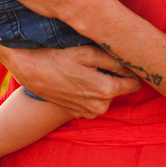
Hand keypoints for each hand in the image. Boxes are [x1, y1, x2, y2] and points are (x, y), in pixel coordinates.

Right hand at [0, 41, 141, 116]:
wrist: (30, 70)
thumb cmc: (59, 57)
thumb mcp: (89, 52)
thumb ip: (116, 61)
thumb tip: (134, 66)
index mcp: (105, 91)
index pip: (135, 84)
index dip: (131, 71)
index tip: (124, 60)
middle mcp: (100, 106)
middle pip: (121, 88)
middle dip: (114, 76)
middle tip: (97, 62)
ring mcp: (89, 112)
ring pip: (108, 94)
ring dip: (102, 82)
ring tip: (85, 70)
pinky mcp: (80, 114)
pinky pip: (95, 100)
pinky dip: (91, 91)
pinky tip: (78, 80)